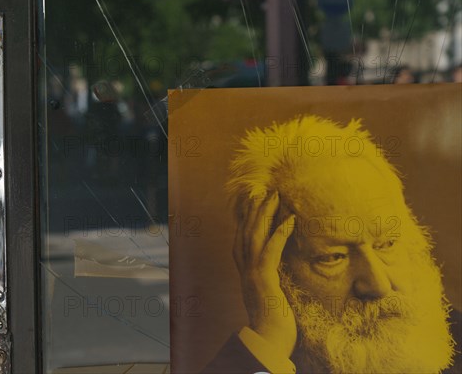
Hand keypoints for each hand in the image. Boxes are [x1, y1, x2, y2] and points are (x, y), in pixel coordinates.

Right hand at [233, 191, 296, 360]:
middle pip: (246, 232)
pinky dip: (280, 232)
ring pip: (255, 235)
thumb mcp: (269, 295)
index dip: (246, 220)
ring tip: (275, 196)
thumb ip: (268, 281)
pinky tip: (290, 219)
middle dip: (254, 210)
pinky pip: (272, 249)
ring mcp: (252, 273)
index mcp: (245, 272)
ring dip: (265, 213)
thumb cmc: (273, 322)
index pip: (242, 239)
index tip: (251, 203)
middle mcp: (244, 269)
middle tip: (262, 191)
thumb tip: (276, 273)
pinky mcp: (264, 278)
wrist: (268, 340)